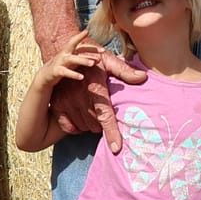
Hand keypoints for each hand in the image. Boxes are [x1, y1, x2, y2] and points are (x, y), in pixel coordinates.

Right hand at [36, 32, 101, 85]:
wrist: (45, 76)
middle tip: (98, 48)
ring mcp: (60, 61)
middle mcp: (64, 53)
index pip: (81, 45)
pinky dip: (73, 74)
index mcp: (69, 51)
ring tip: (93, 63)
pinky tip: (81, 77)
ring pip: (72, 58)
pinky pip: (65, 71)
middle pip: (72, 44)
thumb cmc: (62, 66)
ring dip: (83, 60)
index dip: (90, 45)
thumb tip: (99, 59)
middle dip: (82, 41)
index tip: (99, 44)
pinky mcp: (56, 71)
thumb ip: (85, 59)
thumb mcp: (74, 62)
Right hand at [39, 30, 144, 153]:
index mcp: (95, 88)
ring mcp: (67, 102)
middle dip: (102, 123)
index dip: (111, 133)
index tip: (116, 148)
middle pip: (95, 125)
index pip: (105, 116)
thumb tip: (143, 77)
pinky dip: (76, 125)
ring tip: (93, 110)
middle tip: (105, 111)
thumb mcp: (109, 60)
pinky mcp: (57, 105)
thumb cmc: (90, 56)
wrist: (63, 51)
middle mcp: (79, 97)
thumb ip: (125, 71)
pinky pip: (69, 126)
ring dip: (90, 124)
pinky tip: (82, 116)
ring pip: (83, 127)